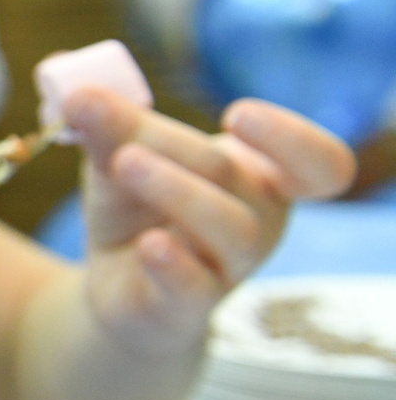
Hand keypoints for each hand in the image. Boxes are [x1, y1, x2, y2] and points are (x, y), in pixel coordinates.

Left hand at [60, 89, 353, 353]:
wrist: (114, 288)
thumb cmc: (136, 212)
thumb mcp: (120, 160)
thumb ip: (109, 128)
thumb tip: (79, 94)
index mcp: (259, 176)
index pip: (320, 164)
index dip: (294, 138)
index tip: (237, 115)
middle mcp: (259, 222)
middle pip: (237, 176)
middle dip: (177, 149)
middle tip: (125, 137)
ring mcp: (229, 267)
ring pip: (232, 229)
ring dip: (177, 190)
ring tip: (124, 164)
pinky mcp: (188, 305)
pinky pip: (196, 286)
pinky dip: (174, 263)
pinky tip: (150, 244)